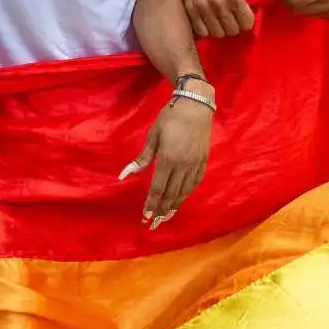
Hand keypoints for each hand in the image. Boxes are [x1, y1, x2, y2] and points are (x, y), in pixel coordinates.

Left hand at [122, 92, 212, 226]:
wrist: (196, 105)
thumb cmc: (170, 118)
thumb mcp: (153, 136)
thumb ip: (142, 158)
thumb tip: (125, 175)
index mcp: (168, 159)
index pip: (158, 188)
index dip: (151, 204)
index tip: (145, 217)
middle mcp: (183, 165)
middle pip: (172, 194)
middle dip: (162, 210)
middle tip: (154, 223)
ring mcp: (195, 164)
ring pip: (185, 191)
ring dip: (175, 206)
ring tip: (166, 216)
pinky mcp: (204, 161)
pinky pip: (195, 183)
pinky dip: (187, 193)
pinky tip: (182, 199)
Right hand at [180, 0, 253, 37]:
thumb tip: (250, 12)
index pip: (247, 23)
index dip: (246, 22)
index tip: (242, 18)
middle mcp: (219, 4)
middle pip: (232, 31)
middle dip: (234, 26)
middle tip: (230, 19)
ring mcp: (203, 9)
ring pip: (217, 34)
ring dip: (220, 28)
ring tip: (218, 20)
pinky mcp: (190, 11)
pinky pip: (202, 32)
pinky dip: (206, 29)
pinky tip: (207, 21)